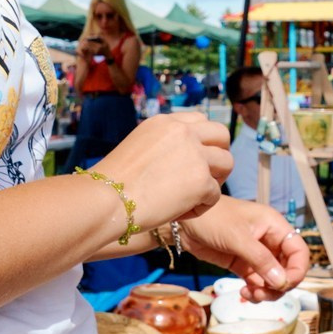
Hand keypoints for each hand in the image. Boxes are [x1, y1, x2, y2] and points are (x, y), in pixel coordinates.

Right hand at [95, 111, 230, 229]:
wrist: (105, 200)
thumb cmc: (112, 184)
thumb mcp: (138, 148)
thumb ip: (164, 147)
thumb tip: (182, 162)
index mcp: (164, 122)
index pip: (200, 120)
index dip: (203, 141)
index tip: (195, 159)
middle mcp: (182, 131)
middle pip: (222, 135)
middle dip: (219, 155)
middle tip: (206, 177)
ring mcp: (195, 154)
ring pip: (226, 163)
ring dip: (213, 182)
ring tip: (191, 199)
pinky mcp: (201, 180)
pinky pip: (215, 194)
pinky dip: (200, 208)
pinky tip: (178, 213)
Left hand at [176, 199, 308, 296]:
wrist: (184, 221)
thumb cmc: (212, 218)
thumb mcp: (238, 238)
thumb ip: (261, 260)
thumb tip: (281, 283)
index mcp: (275, 226)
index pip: (298, 251)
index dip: (297, 270)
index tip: (285, 285)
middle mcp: (269, 240)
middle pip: (288, 269)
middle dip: (280, 285)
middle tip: (264, 292)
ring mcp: (256, 254)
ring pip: (273, 279)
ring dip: (267, 291)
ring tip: (252, 294)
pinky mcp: (242, 265)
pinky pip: (257, 282)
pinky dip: (255, 291)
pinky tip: (245, 293)